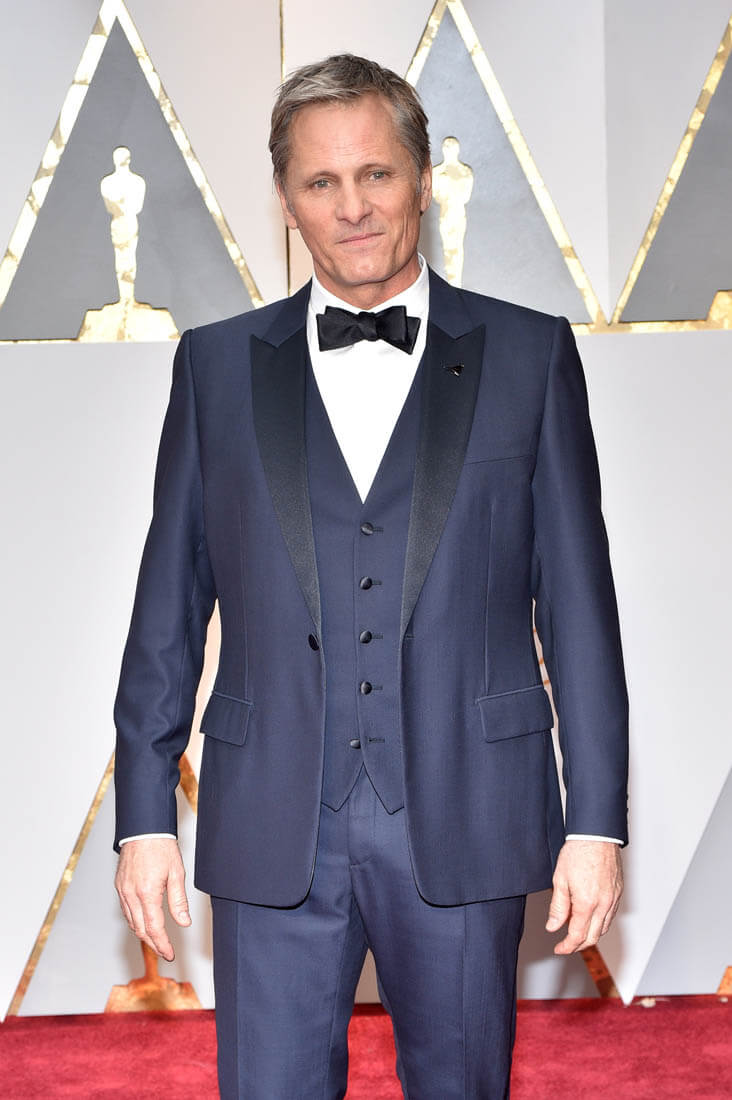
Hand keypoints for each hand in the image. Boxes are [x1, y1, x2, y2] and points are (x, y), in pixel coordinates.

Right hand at [114, 837, 190, 960]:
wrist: (143, 829)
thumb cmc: (161, 847)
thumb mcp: (176, 873)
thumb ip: (179, 901)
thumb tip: (184, 922)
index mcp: (147, 892)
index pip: (154, 928)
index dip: (162, 944)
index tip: (169, 954)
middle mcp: (131, 894)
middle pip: (140, 929)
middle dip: (153, 943)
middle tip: (165, 951)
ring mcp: (123, 890)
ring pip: (131, 921)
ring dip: (143, 934)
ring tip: (157, 940)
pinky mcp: (119, 886)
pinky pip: (126, 910)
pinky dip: (135, 921)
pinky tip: (143, 922)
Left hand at [545, 839, 622, 954]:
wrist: (597, 835)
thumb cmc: (578, 852)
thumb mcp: (560, 880)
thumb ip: (557, 907)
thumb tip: (553, 927)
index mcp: (587, 903)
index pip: (577, 935)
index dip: (567, 946)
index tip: (559, 948)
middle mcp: (604, 904)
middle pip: (593, 937)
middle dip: (578, 945)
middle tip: (566, 944)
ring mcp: (613, 899)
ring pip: (603, 928)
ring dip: (590, 934)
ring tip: (575, 930)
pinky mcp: (619, 893)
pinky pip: (610, 915)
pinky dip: (600, 922)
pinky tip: (590, 917)